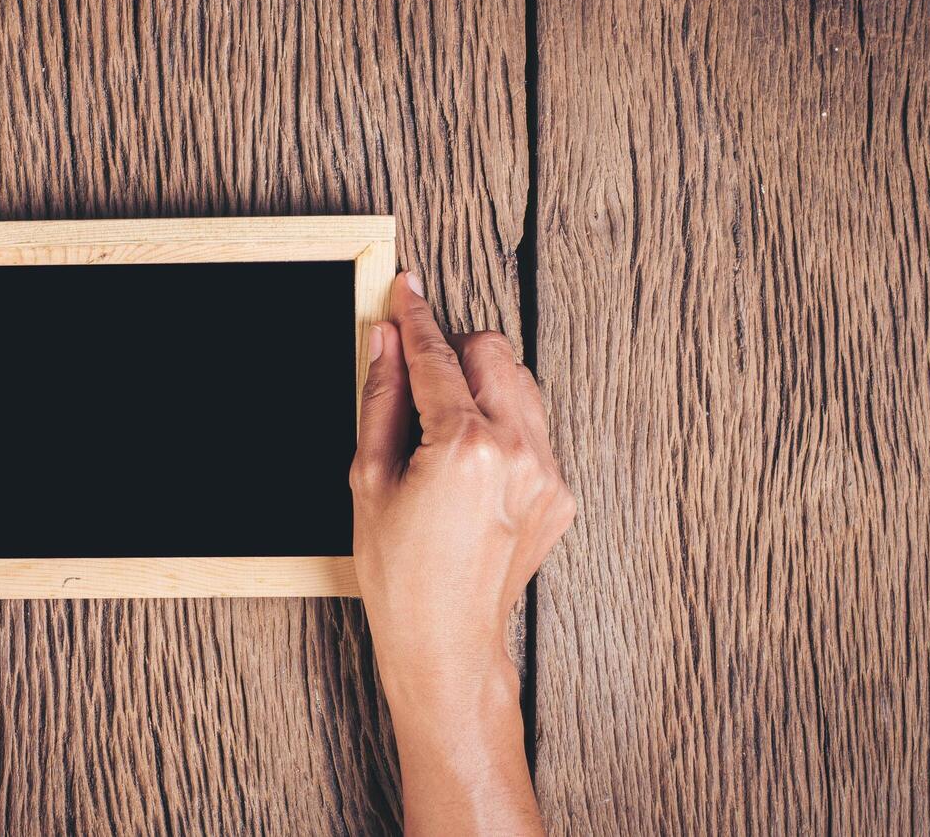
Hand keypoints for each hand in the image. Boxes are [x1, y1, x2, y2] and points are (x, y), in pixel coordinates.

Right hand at [350, 271, 573, 834]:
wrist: (447, 641)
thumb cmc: (400, 573)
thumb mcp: (369, 479)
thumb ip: (380, 398)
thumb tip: (383, 341)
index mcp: (465, 446)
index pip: (437, 357)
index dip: (415, 317)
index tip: (406, 289)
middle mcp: (518, 451)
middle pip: (494, 352)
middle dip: (454, 351)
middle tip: (417, 378)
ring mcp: (547, 473)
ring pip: (521, 384)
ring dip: (481, 385)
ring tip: (442, 428)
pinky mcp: (560, 493)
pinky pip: (534, 429)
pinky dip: (502, 426)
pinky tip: (467, 464)